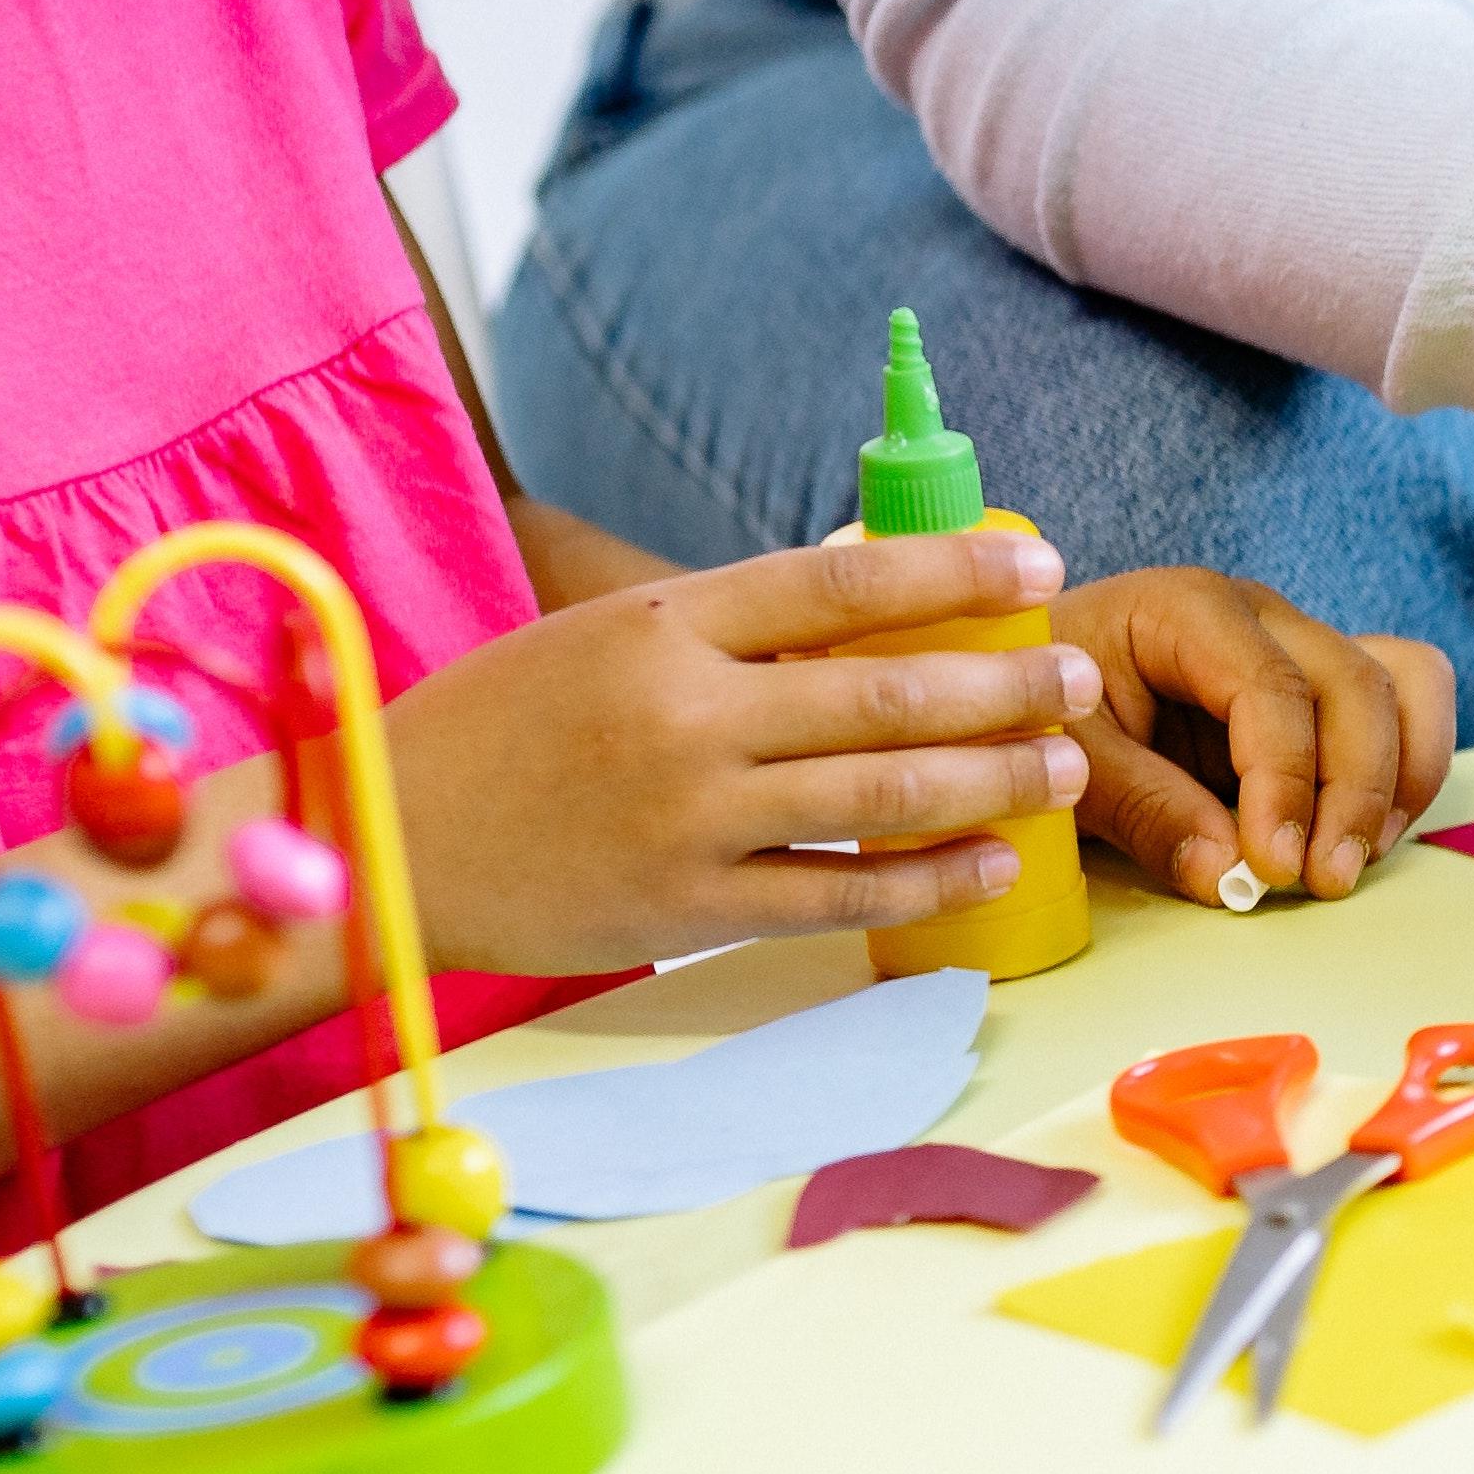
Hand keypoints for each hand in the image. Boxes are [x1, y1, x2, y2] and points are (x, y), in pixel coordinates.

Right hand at [383, 530, 1093, 973]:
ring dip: (994, 781)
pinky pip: (841, 892)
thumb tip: (878, 593)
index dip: (953, 571)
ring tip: (1064, 768)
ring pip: (883, 793)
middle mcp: (685, 715)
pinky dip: (929, 878)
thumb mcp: (605, 640)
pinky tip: (992, 860)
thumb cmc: (504, 728)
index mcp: (663, 627)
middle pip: (888, 693)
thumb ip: (731, 628)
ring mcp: (692, 817)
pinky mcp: (691, 906)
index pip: (838, 582)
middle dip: (1007, 690)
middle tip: (1078, 681)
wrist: (394, 839)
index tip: (1037, 567)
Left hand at [1051, 571, 1458, 907]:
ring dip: (1395, 781)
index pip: (1272, 689)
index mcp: (1189, 611)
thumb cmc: (1040, 709)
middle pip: (1356, 685)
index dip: (1286, 782)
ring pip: (1402, 686)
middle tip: (1321, 881)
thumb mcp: (1069, 758)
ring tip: (1350, 860)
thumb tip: (1228, 874)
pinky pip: (1404, 706)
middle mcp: (1262, 618)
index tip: (1273, 866)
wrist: (1027, 689)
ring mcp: (1300, 649)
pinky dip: (1404, 772)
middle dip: (1354, 791)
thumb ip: (1143, 809)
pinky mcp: (1319, 693)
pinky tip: (1360, 836)